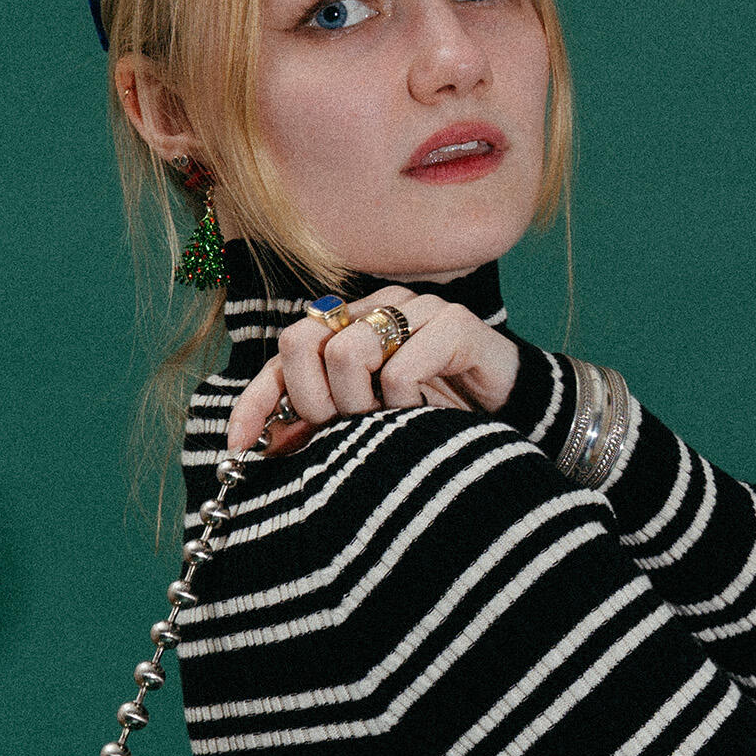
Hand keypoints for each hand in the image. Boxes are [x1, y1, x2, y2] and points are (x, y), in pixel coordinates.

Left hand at [226, 290, 522, 458]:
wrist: (515, 414)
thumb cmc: (436, 418)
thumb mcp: (368, 425)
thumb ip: (320, 426)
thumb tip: (262, 446)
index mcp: (349, 327)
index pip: (284, 351)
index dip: (257, 399)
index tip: (241, 447)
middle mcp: (376, 309)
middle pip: (302, 341)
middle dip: (315, 402)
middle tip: (347, 429)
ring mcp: (416, 310)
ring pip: (349, 352)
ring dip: (363, 405)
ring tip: (390, 422)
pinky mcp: (455, 325)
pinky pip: (402, 368)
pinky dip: (407, 404)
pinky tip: (426, 415)